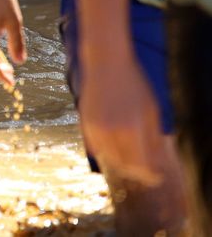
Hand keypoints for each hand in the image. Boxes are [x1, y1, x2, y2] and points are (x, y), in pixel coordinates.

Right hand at [78, 50, 166, 187]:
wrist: (105, 63)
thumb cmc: (133, 83)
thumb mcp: (152, 110)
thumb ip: (153, 137)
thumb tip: (156, 159)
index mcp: (132, 129)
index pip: (140, 164)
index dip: (148, 174)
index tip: (155, 177)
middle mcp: (111, 132)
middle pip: (123, 164)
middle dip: (135, 170)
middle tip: (145, 170)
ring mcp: (95, 128)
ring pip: (107, 157)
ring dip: (120, 161)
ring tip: (130, 158)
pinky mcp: (84, 122)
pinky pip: (95, 146)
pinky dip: (105, 151)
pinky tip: (113, 146)